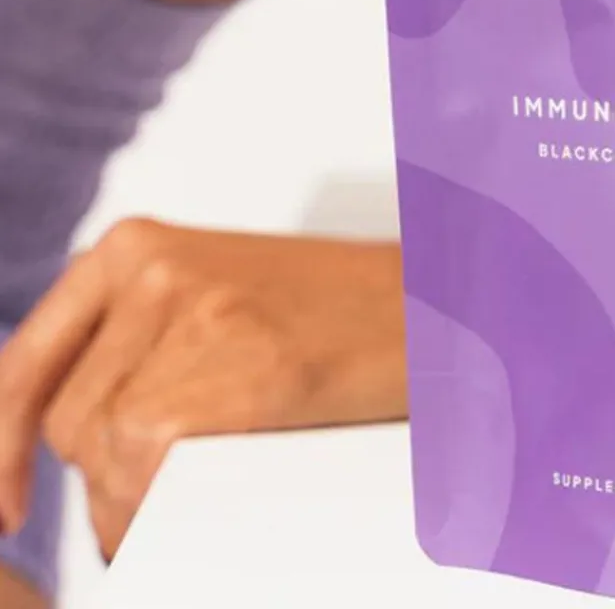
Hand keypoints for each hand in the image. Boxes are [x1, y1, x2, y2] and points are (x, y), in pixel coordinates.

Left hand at [0, 221, 405, 559]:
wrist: (436, 305)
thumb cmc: (339, 311)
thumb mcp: (218, 296)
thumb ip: (143, 338)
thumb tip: (76, 433)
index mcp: (137, 244)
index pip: (28, 360)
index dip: (0, 445)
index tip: (5, 506)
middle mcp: (155, 269)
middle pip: (72, 419)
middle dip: (109, 477)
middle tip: (178, 486)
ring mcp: (195, 312)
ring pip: (109, 450)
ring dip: (143, 496)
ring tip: (217, 477)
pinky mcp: (237, 365)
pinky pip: (154, 467)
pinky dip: (170, 504)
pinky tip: (222, 485)